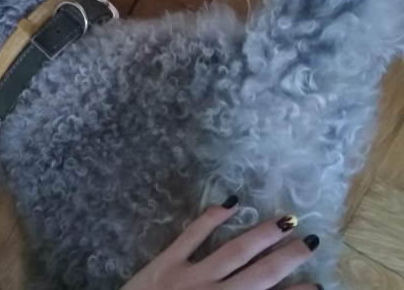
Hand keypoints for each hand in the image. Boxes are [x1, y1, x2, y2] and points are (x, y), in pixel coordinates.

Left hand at [120, 196, 321, 289]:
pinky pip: (191, 236)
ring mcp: (190, 277)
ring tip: (286, 220)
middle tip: (309, 240)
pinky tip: (232, 203)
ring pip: (234, 252)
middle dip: (287, 258)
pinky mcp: (166, 263)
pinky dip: (211, 218)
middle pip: (259, 275)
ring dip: (261, 236)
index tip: (317, 284)